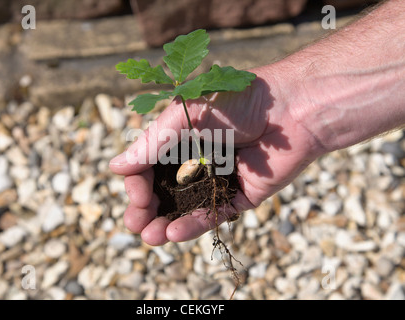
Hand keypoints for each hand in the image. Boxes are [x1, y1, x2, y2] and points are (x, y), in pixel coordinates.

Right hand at [110, 66, 321, 244]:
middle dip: (148, 209)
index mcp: (180, 139)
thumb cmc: (237, 101)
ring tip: (150, 238)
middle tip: (135, 224)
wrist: (292, 108)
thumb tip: (114, 166)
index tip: (136, 194)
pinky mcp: (241, 195)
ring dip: (166, 223)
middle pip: (164, 191)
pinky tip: (174, 233)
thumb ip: (152, 143)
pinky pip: (215, 213)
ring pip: (186, 207)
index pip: (149, 167)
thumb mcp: (186, 116)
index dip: (138, 183)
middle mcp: (197, 160)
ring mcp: (218, 179)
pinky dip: (195, 224)